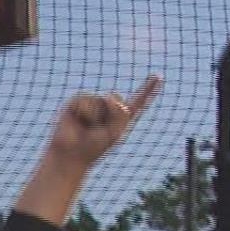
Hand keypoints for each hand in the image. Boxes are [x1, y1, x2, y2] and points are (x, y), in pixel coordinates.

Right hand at [47, 76, 162, 168]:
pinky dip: (85, 112)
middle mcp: (107, 107)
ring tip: (86, 127)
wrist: (71, 153)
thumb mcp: (114, 133)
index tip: (158, 76)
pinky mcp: (78, 100)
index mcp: (120, 118)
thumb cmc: (93, 147)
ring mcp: (92, 102)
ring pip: (101, 99)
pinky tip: (77, 120)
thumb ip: (119, 114)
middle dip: (111, 113)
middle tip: (99, 130)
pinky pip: (87, 100)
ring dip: (96, 116)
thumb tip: (108, 95)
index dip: (148, 89)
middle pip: (117, 98)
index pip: (137, 101)